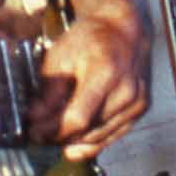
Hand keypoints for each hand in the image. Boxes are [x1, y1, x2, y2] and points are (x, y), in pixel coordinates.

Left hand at [27, 9, 149, 159]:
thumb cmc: (90, 40)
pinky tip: (73, 144)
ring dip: (73, 142)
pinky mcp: (141, 108)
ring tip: (52, 138)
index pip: (78, 117)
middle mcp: (127, 90)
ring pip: (99, 138)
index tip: (33, 132)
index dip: (52, 130)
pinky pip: (113, 136)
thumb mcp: (61, 56)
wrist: (122, 30)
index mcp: (106, 72)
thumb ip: (49, 90)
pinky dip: (91, 143)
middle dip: (58, 137)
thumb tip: (35, 118)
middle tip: (38, 136)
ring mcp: (137, 101)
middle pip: (88, 131)